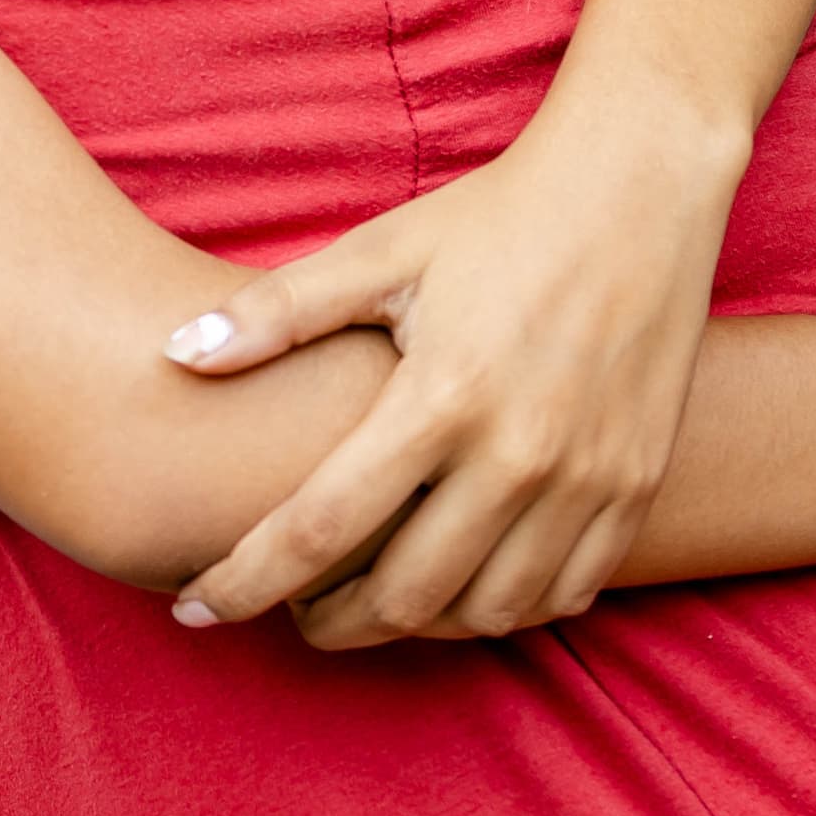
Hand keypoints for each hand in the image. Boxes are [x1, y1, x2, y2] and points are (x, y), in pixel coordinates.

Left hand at [162, 109, 747, 647]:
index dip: (246, 582)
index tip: (195, 606)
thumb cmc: (497, 216)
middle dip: (328, 623)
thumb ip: (277, 311)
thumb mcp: (381, 250)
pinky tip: (461, 587)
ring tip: (369, 602)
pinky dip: (504, 609)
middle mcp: (521, 453)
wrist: (640, 187)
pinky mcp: (636, 484)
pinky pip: (566, 593)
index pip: (319, 528)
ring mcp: (589, 478)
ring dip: (415, 627)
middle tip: (289, 612)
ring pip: (488, 613)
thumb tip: (176, 354)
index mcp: (442, 396)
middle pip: (404, 598)